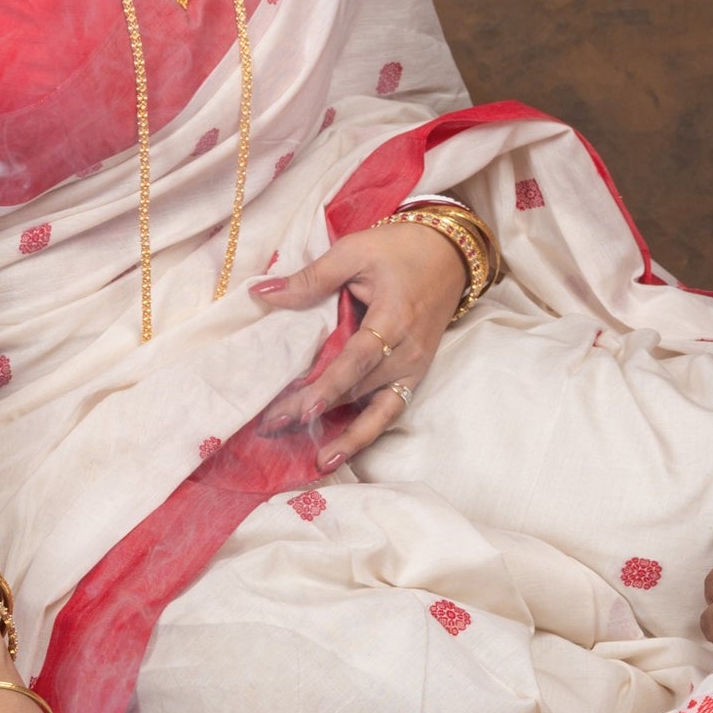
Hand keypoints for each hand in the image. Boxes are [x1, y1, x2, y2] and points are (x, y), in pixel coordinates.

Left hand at [251, 220, 466, 466]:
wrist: (450, 252)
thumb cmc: (400, 249)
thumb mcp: (354, 251)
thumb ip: (311, 277)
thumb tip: (262, 294)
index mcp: (394, 318)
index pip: (357, 359)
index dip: (330, 386)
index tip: (301, 409)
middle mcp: (408, 351)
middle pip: (358, 389)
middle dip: (316, 411)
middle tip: (272, 427)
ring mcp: (415, 366)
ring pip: (377, 408)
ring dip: (346, 435)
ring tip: (318, 463)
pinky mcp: (416, 373)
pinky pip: (392, 408)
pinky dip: (369, 432)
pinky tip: (343, 450)